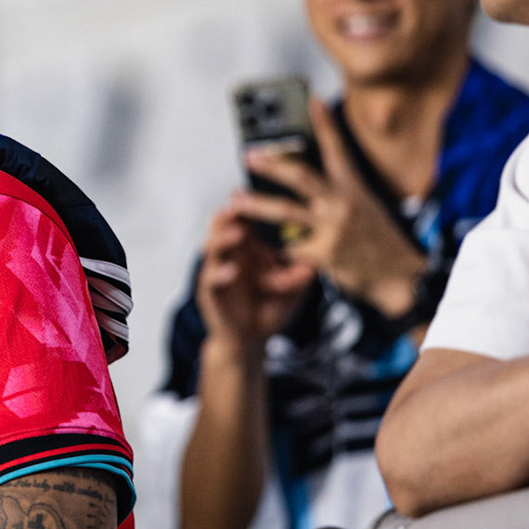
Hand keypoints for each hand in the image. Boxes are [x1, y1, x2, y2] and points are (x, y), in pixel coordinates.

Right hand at [195, 202, 315, 352]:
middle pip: (222, 226)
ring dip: (224, 238)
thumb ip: (301, 274)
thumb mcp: (291, 288)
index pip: (244, 219)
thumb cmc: (270, 306)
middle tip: (239, 202)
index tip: (255, 189)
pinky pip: (211, 280)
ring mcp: (216, 272)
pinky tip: (233, 270)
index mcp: (247, 248)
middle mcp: (228, 255)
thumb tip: (319, 260)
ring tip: (238, 232)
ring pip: (212, 248)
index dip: (247, 204)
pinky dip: (221, 273)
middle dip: (229, 213)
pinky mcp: (209, 294)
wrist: (251, 339)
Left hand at [236, 98, 426, 316]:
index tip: (311, 99)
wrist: (399, 275)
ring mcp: (332, 228)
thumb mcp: (365, 205)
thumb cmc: (379, 239)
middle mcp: (342, 203)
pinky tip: (261, 246)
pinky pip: (288, 248)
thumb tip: (309, 175)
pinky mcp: (324, 253)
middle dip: (271, 165)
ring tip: (235, 201)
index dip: (324, 122)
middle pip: (301, 176)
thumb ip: (338, 190)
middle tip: (248, 156)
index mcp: (352, 187)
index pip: (337, 148)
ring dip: (255, 205)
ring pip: (284, 211)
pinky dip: (275, 248)